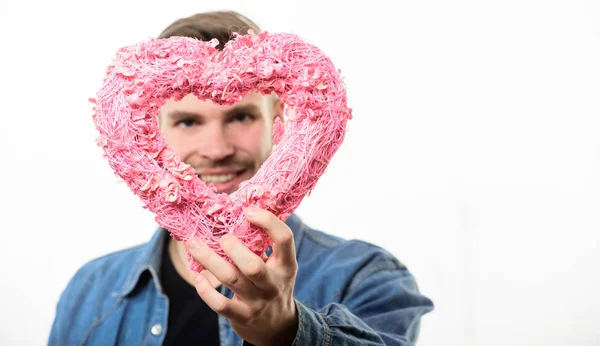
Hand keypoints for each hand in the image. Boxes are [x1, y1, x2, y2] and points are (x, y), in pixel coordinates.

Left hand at [186, 207, 298, 345]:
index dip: (267, 221)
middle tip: (223, 237)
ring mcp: (258, 302)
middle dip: (234, 248)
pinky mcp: (242, 317)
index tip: (248, 211)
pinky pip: (220, 304)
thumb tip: (239, 210)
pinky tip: (197, 277)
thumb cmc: (272, 284)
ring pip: (231, 279)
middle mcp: (273, 284)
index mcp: (286, 264)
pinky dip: (205, 290)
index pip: (284, 238)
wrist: (277, 327)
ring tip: (193, 244)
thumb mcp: (279, 265)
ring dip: (208, 260)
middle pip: (253, 265)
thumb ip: (264, 244)